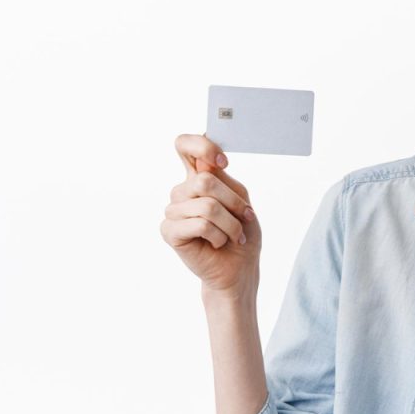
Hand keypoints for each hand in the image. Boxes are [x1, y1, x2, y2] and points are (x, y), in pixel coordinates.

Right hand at [160, 133, 260, 295]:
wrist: (239, 267)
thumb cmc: (241, 232)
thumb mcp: (240, 199)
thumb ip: (223, 179)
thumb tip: (208, 163)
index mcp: (197, 177)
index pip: (184, 145)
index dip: (202, 146)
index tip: (223, 161)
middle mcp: (182, 191)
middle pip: (205, 180)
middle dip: (233, 202)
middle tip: (245, 217)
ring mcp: (173, 210)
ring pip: (207, 205)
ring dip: (230, 223)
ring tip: (233, 235)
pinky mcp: (169, 231)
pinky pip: (200, 224)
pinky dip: (218, 235)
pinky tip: (217, 243)